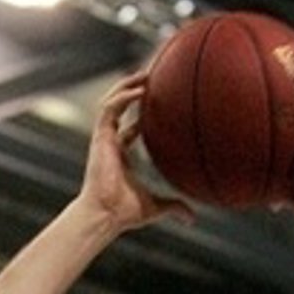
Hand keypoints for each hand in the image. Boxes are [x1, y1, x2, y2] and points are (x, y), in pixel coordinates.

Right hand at [78, 72, 193, 234]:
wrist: (105, 215)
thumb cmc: (124, 213)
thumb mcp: (155, 207)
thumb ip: (174, 207)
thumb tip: (193, 219)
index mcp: (121, 156)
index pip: (129, 129)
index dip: (142, 115)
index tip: (157, 104)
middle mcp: (111, 144)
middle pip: (120, 109)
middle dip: (134, 91)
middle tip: (153, 78)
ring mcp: (104, 139)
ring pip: (112, 102)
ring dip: (127, 86)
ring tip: (145, 74)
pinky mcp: (99, 138)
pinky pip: (109, 108)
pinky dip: (122, 96)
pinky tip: (138, 89)